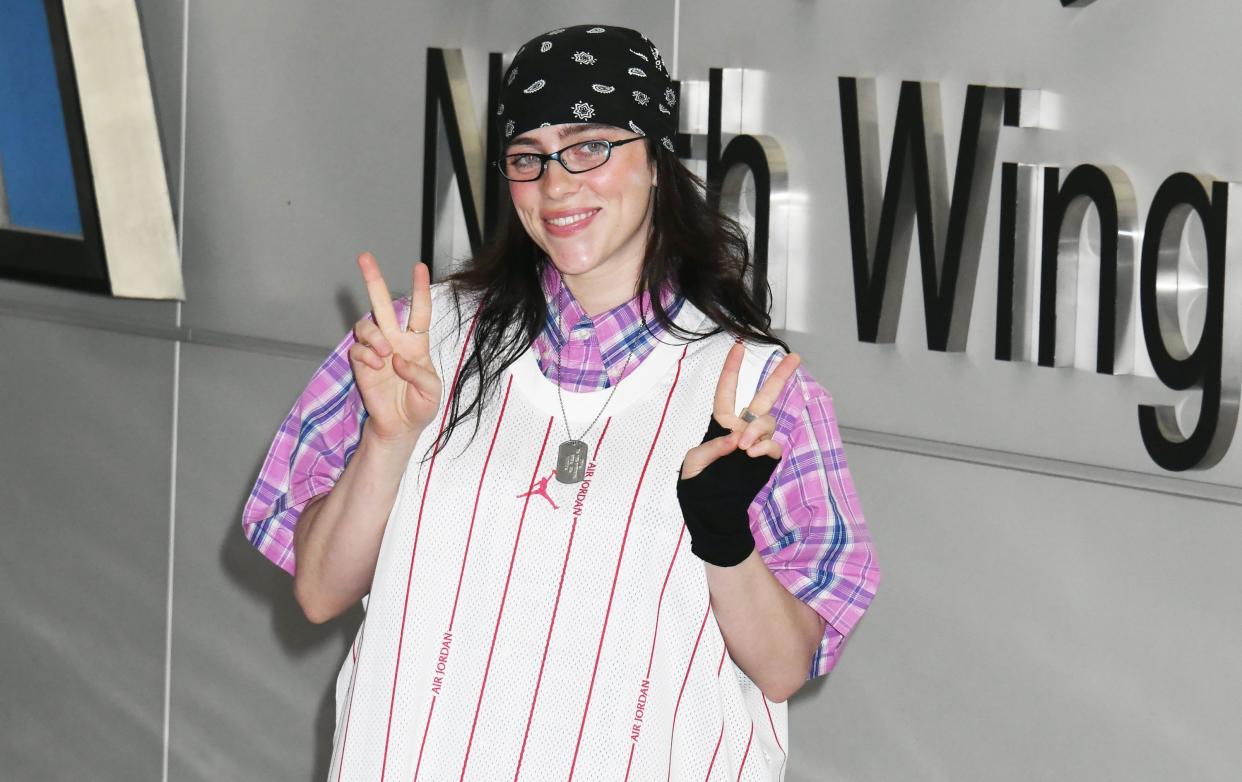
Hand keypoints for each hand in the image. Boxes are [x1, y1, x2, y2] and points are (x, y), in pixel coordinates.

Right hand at [347, 252, 441, 443]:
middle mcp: (395, 341)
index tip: (419, 267)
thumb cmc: (419, 407)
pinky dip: (365, 355)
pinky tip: (375, 366)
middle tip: (364, 256)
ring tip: (383, 353)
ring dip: (374, 335)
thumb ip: (419, 374)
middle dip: (373, 280)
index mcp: (417, 344)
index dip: (420, 289)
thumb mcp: (431, 392)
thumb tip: (397, 358)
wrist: (400, 427)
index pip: (420, 311)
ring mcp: (376, 351)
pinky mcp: (361, 364)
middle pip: (383, 304)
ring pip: (366, 324)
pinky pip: (357, 349)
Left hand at [680, 342, 800, 479]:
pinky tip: (751, 453)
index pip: (727, 390)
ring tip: (744, 447)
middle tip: (794, 358)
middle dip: (779, 377)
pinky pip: (773, 444)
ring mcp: (756, 442)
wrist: (711, 507)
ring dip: (757, 429)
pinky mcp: (766, 459)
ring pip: (767, 422)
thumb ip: (712, 447)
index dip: (732, 368)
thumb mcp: (694, 462)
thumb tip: (736, 439)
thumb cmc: (698, 483)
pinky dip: (765, 445)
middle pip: (764, 396)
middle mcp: (742, 428)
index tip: (738, 347)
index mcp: (721, 423)